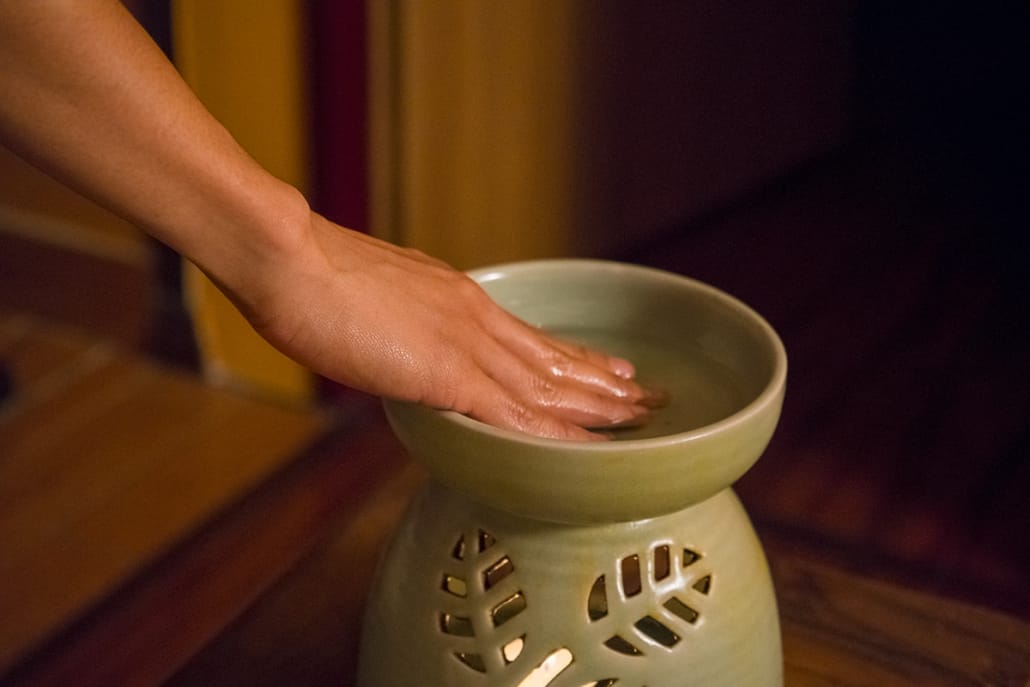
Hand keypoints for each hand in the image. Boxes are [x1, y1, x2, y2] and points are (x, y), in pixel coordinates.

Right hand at [228, 212, 657, 440]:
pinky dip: (555, 434)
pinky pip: (514, 413)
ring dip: (598, 405)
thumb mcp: (375, 300)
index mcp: (459, 299)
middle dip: (606, 383)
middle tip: (650, 398)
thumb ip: (405, 326)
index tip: (612, 369)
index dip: (577, 357)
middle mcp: (476, 318)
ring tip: (641, 417)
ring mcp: (465, 345)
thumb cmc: (313, 279)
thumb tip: (411, 348)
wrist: (289, 259)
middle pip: (555, 360)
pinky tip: (587, 449)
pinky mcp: (446, 374)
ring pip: (548, 385)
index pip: (533, 337)